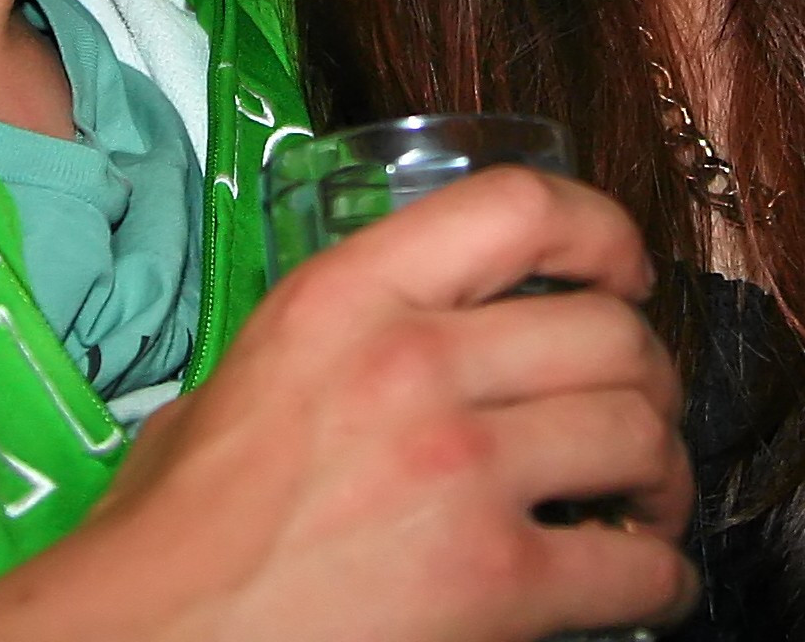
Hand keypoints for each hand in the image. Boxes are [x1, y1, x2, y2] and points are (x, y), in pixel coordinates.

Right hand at [0, 166, 693, 641]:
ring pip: (638, 435)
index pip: (517, 205)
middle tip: (638, 417)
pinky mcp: (494, 579)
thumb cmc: (168, 540)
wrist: (143, 641)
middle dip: (647, 379)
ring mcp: (461, 470)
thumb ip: (328, 345)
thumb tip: (395, 348)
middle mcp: (412, 362)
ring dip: (661, 475)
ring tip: (644, 504)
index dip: (600, 231)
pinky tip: (640, 586)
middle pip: (608, 332)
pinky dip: (658, 578)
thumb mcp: (233, 385)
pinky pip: (635, 564)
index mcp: (344, 298)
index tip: (621, 272)